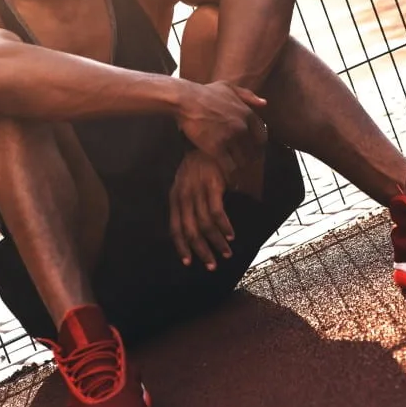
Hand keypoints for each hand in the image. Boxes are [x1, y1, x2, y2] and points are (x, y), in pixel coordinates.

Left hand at [169, 151, 233, 270]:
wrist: (207, 141)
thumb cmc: (198, 165)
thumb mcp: (185, 184)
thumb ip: (187, 204)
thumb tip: (194, 228)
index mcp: (175, 198)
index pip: (175, 228)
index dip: (181, 247)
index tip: (188, 262)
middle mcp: (183, 197)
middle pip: (190, 231)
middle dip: (201, 251)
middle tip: (211, 265)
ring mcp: (197, 191)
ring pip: (204, 224)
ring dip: (216, 242)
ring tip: (225, 253)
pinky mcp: (212, 185)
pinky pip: (217, 212)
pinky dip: (224, 226)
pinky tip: (230, 235)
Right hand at [176, 81, 266, 173]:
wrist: (186, 101)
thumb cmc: (206, 93)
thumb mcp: (229, 87)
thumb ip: (248, 95)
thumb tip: (264, 103)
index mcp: (247, 114)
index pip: (261, 136)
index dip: (258, 146)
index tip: (253, 151)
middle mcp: (242, 128)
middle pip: (253, 150)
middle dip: (250, 158)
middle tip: (245, 163)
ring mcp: (230, 139)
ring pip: (242, 160)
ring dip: (240, 166)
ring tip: (237, 172)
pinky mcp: (216, 149)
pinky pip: (229, 166)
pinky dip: (230, 173)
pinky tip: (229, 176)